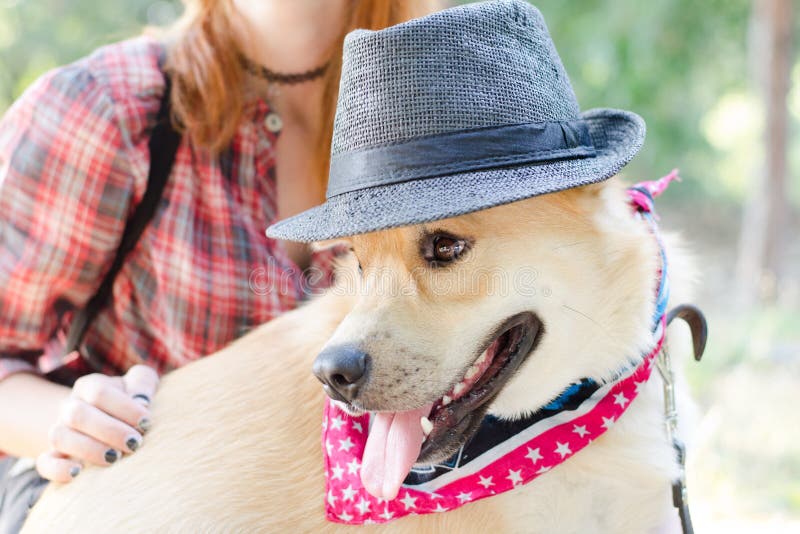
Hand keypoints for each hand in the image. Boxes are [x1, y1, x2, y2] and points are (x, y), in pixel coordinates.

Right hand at [35, 365, 158, 481]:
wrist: (108, 418)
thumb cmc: (131, 399)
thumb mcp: (140, 383)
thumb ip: (143, 383)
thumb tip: (142, 401)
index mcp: (90, 386)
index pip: (99, 392)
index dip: (124, 407)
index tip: (146, 422)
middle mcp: (70, 406)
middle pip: (77, 414)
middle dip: (109, 431)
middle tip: (134, 443)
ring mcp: (60, 431)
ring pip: (60, 438)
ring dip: (88, 450)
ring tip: (115, 458)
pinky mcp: (54, 455)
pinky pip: (44, 462)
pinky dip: (58, 469)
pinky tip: (79, 472)